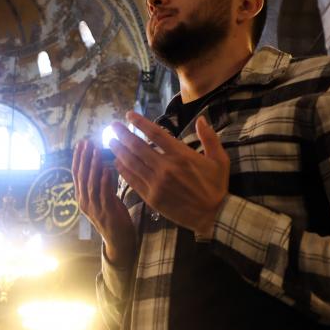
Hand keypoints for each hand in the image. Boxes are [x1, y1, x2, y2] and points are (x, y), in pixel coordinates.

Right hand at [72, 139, 135, 265]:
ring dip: (93, 166)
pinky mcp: (106, 212)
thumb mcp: (104, 197)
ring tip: (96, 151)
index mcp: (82, 197)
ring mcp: (94, 208)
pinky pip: (103, 194)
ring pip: (91, 183)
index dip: (78, 157)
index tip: (81, 143)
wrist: (119, 241)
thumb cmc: (113, 217)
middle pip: (81, 176)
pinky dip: (104, 181)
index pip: (77, 173)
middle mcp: (84, 202)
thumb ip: (101, 183)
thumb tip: (102, 163)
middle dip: (84, 157)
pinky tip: (106, 169)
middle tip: (87, 142)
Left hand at [108, 113, 228, 236]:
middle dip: (122, 134)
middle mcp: (165, 167)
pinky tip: (116, 162)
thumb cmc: (216, 186)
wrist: (213, 215)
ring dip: (118, 150)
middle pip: (137, 146)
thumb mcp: (220, 159)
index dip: (140, 122)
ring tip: (110, 141)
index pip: (155, 133)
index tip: (129, 115)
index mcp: (181, 154)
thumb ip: (209, 137)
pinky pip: (132, 181)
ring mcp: (156, 183)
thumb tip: (201, 119)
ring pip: (131, 163)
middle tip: (113, 125)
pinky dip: (122, 170)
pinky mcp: (151, 197)